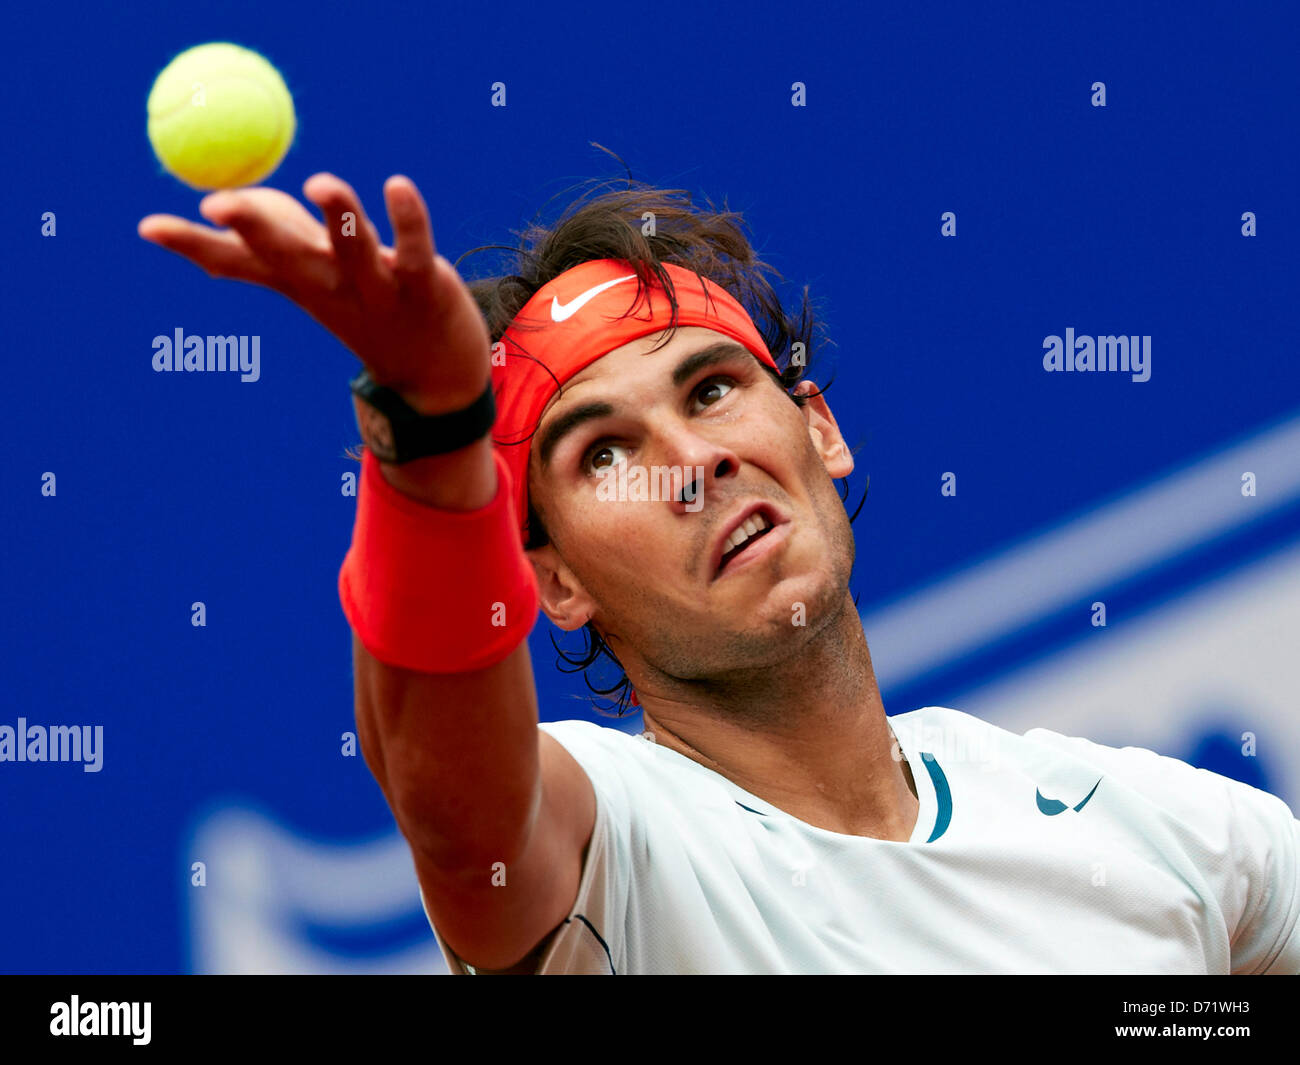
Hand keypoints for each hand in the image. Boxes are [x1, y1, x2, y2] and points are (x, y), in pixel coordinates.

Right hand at [137, 173, 491, 412]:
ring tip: (320, 184)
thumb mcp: (315, 273)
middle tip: (220, 204)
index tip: (148, 226)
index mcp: (297, 280)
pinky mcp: (422, 284)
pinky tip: (397, 185)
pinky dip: (408, 217)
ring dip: (339, 215)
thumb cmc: (366, 306)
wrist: (434, 375)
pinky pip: (414, 248)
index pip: (237, 262)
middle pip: (287, 256)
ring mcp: (376, 288)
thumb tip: (217, 204)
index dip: (193, 245)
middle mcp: (329, 285)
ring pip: (354, 249)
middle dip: (254, 229)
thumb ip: (275, 231)